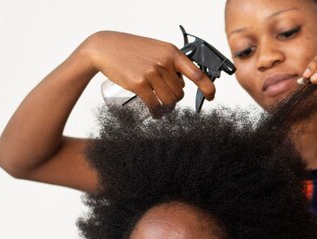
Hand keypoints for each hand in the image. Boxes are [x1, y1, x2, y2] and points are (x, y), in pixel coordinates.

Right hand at [80, 31, 215, 113]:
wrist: (105, 48)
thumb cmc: (132, 50)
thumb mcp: (157, 49)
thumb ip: (171, 63)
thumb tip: (183, 84)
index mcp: (172, 52)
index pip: (197, 73)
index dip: (207, 87)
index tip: (211, 96)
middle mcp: (164, 62)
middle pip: (180, 93)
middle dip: (174, 99)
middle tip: (165, 99)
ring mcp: (151, 72)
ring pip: (169, 101)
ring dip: (167, 108)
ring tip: (161, 107)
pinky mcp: (139, 83)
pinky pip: (155, 105)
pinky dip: (157, 113)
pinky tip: (155, 114)